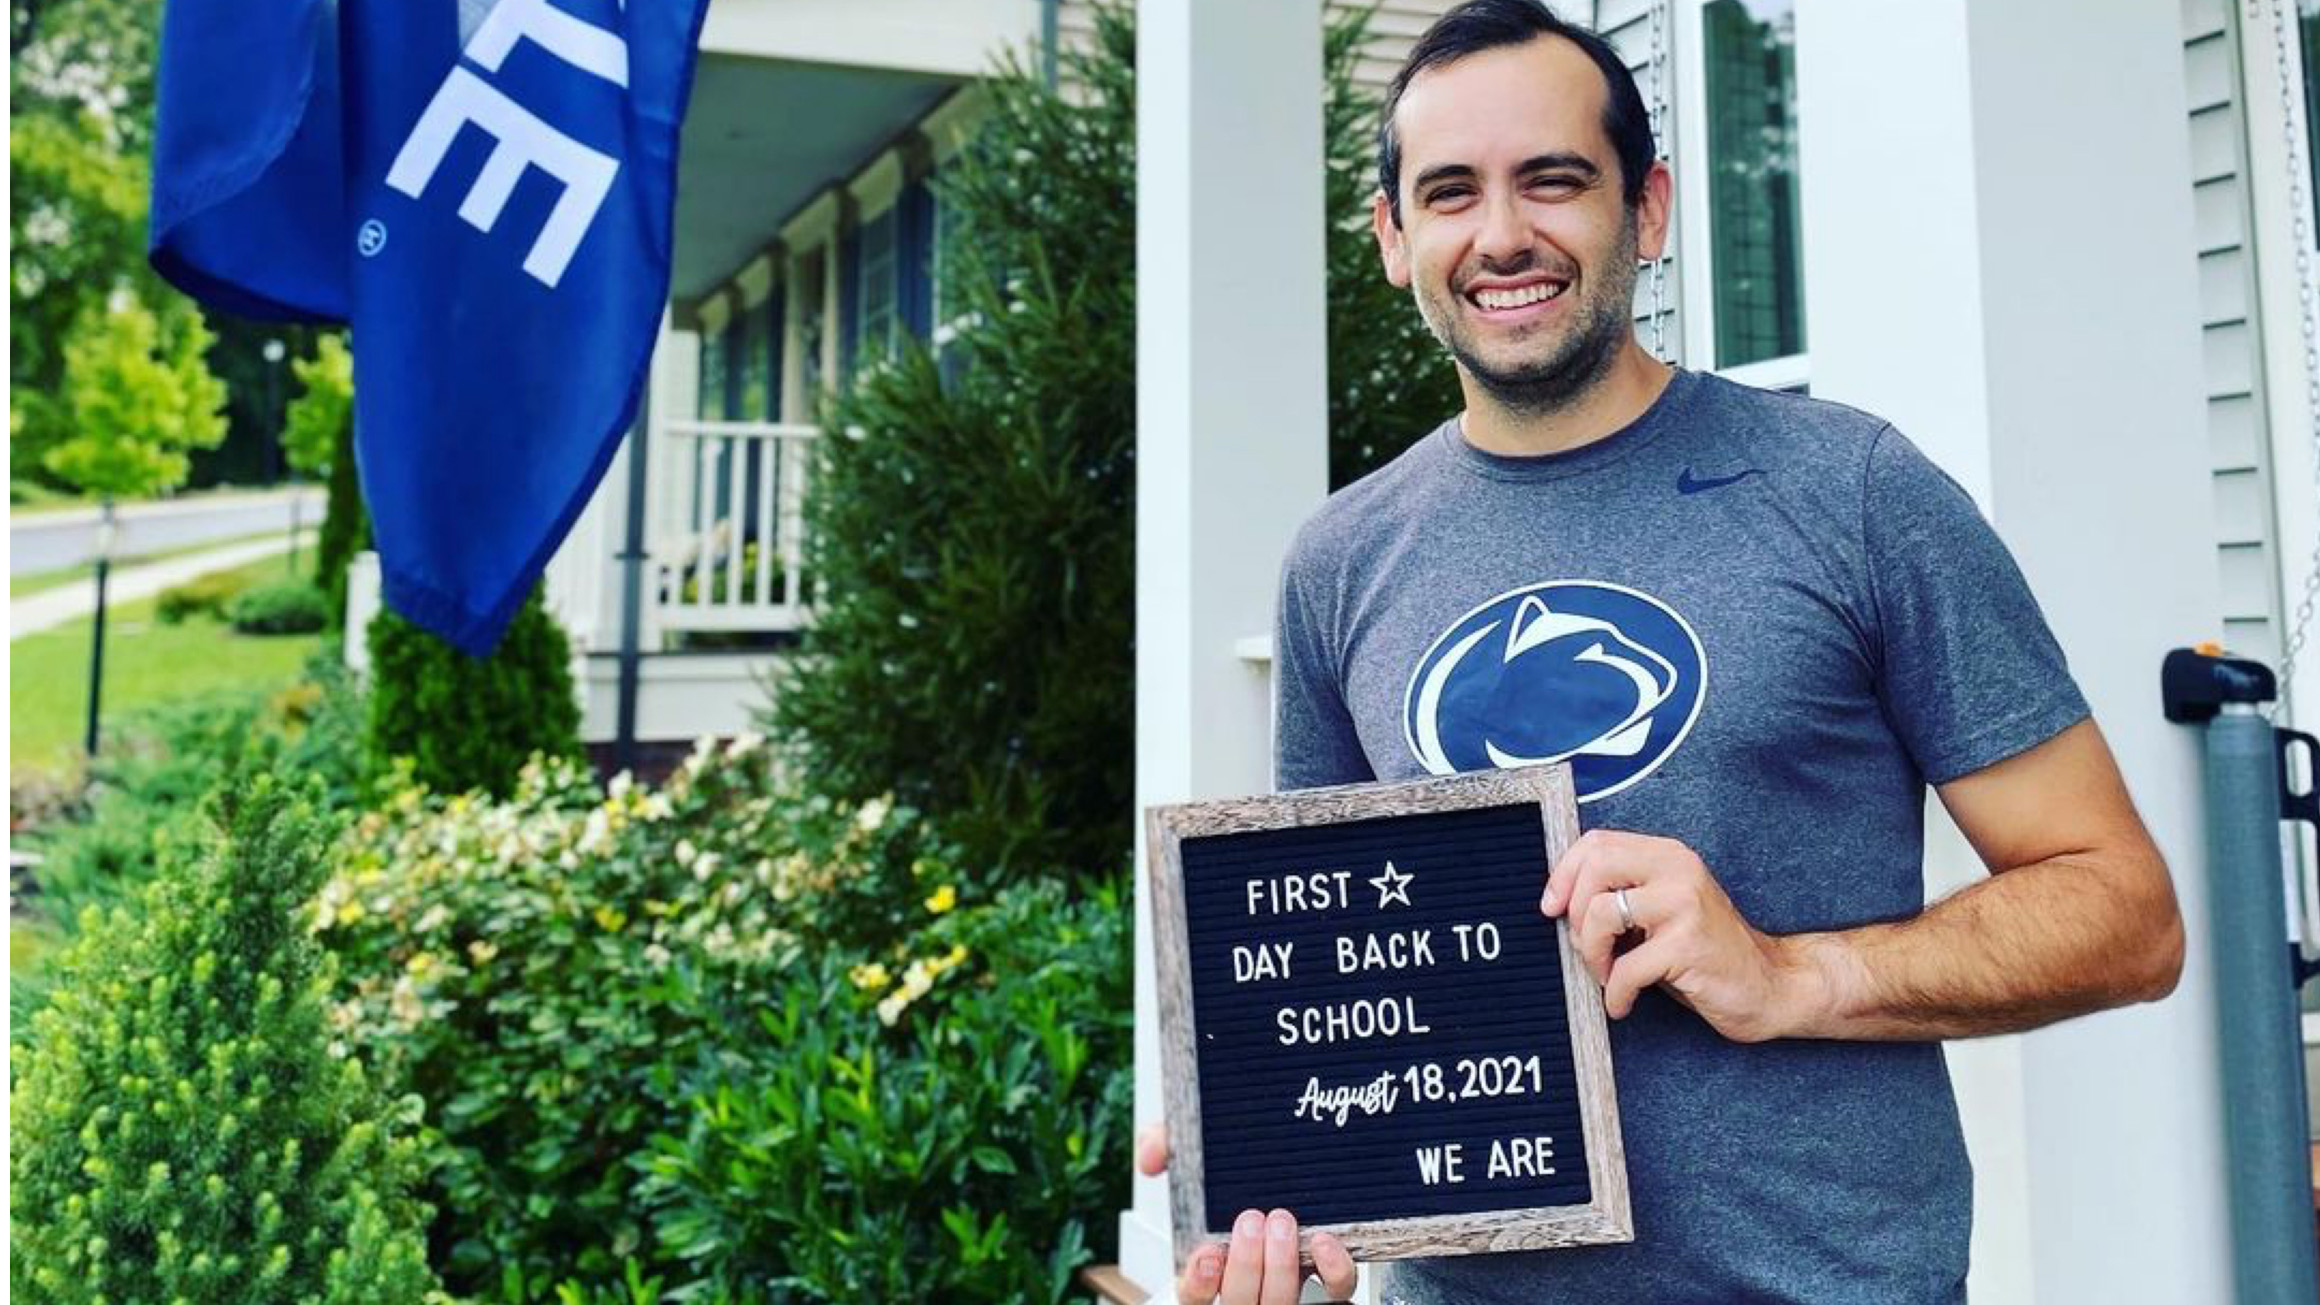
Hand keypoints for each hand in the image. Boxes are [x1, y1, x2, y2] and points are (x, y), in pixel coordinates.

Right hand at [1135, 1123, 1359, 1303]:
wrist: (1292, 1169)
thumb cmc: (1237, 1178)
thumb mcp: (1196, 1156)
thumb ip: (1168, 1147)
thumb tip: (1151, 1156)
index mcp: (1209, 1269)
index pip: (1193, 1296)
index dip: (1198, 1282)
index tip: (1207, 1254)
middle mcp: (1248, 1287)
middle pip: (1239, 1302)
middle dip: (1246, 1265)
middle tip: (1251, 1221)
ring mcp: (1286, 1289)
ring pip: (1280, 1303)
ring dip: (1282, 1266)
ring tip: (1283, 1222)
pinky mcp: (1328, 1284)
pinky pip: (1337, 1293)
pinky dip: (1334, 1271)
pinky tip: (1324, 1242)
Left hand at [1540, 829, 1820, 1042]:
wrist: (1772, 986)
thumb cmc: (1706, 954)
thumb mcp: (1663, 911)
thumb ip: (1624, 893)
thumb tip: (1558, 900)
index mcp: (1669, 856)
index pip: (1597, 842)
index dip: (1563, 873)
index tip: (1551, 908)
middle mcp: (1679, 870)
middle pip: (1596, 867)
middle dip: (1574, 913)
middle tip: (1585, 948)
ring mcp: (1685, 905)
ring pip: (1601, 913)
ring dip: (1591, 955)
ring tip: (1608, 977)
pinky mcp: (1688, 946)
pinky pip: (1626, 967)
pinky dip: (1616, 993)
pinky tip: (1624, 1004)